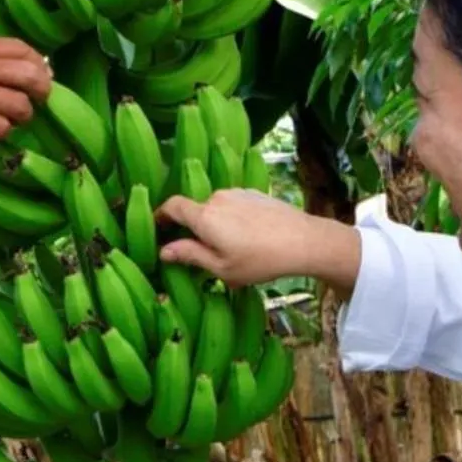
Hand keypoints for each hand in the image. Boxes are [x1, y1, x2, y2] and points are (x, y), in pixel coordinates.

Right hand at [0, 35, 51, 139]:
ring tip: (16, 118)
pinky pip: (1, 128)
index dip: (38, 62)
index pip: (22, 48)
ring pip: (21, 105)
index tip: (40, 72)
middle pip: (31, 75)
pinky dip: (4, 131)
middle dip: (43, 88)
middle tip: (40, 98)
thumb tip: (5, 63)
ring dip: (24, 114)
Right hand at [155, 189, 362, 291]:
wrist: (304, 240)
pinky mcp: (254, 194)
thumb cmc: (260, 260)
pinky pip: (234, 205)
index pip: (172, 206)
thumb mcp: (222, 268)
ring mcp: (237, 193)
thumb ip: (190, 255)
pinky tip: (249, 238)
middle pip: (195, 210)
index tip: (157, 227)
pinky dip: (232, 219)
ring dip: (216, 225)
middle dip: (194, 229)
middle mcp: (217, 198)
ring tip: (232, 250)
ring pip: (216, 209)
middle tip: (202, 253)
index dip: (160, 215)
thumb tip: (163, 251)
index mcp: (204, 216)